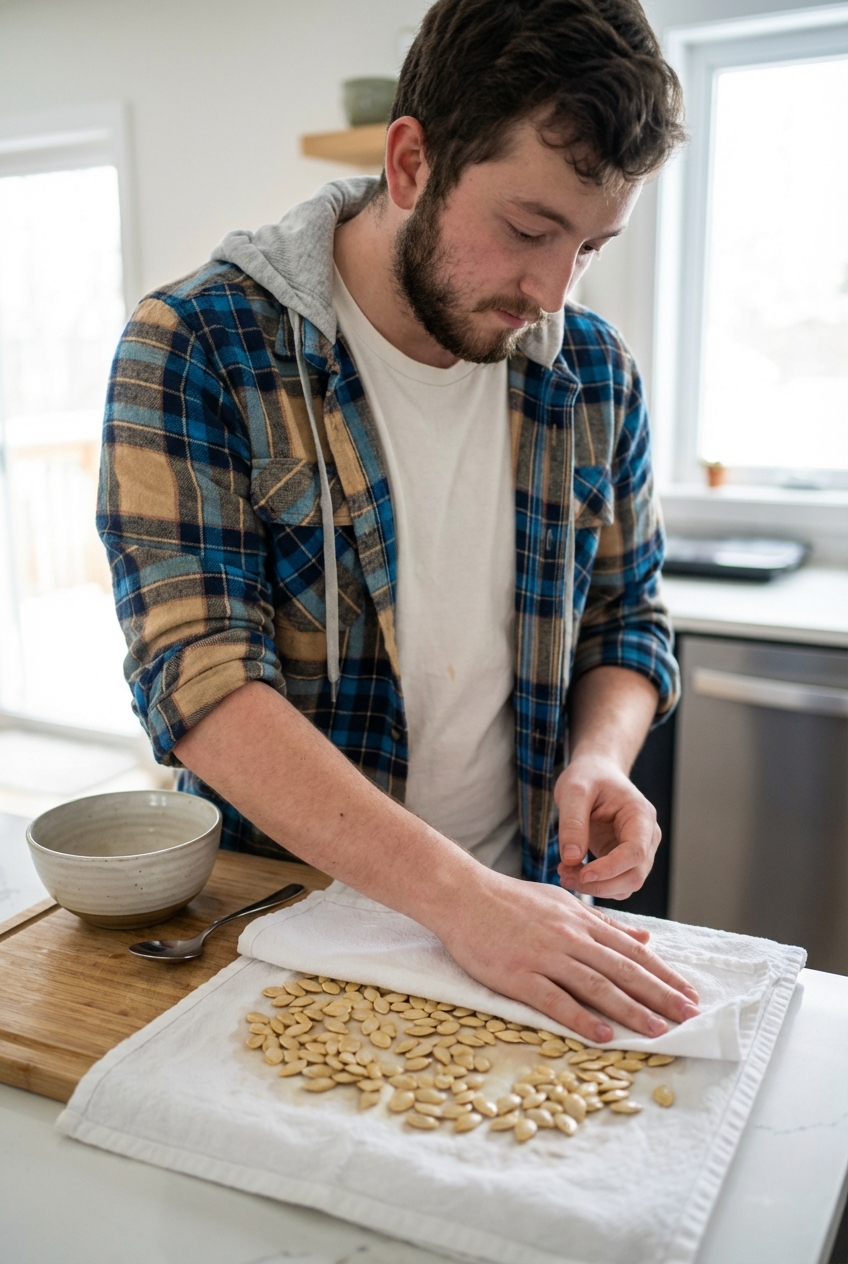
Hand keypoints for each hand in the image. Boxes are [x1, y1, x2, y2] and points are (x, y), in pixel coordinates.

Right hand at [435, 871, 699, 1043]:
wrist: (462, 894)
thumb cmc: (510, 900)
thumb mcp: (563, 903)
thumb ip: (604, 924)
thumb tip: (645, 937)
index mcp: (581, 922)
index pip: (632, 951)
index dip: (663, 974)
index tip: (689, 995)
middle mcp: (570, 938)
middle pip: (623, 970)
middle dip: (660, 994)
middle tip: (690, 1016)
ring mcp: (544, 956)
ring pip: (596, 985)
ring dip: (631, 1009)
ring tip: (658, 1030)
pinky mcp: (518, 975)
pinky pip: (554, 1000)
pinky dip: (581, 1018)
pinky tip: (603, 1035)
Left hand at [555, 753, 660, 898]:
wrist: (596, 773)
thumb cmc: (588, 777)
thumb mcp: (573, 791)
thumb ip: (572, 823)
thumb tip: (571, 858)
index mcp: (640, 815)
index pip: (636, 852)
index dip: (610, 868)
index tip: (581, 874)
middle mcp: (647, 836)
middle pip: (634, 875)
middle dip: (600, 884)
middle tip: (564, 876)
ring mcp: (639, 850)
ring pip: (626, 885)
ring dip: (596, 888)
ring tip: (564, 873)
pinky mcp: (625, 859)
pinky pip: (616, 883)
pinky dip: (596, 885)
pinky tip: (572, 872)